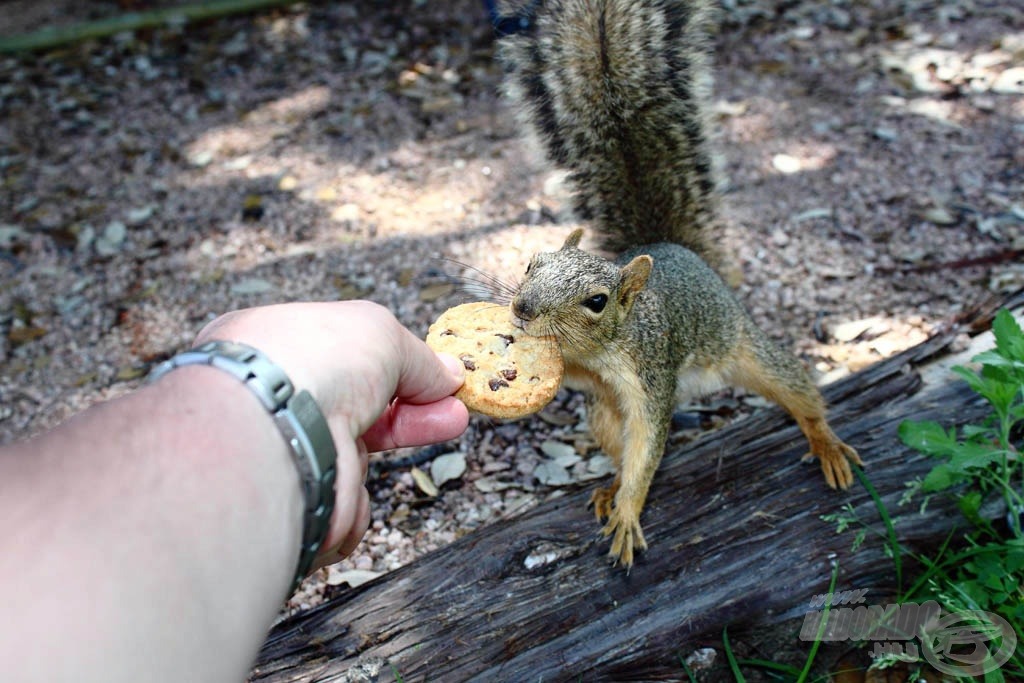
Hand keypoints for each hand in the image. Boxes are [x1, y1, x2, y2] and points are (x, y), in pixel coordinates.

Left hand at [195, 300, 468, 564]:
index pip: (343, 362)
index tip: (438, 383)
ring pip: (347, 463)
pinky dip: (352, 502)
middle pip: (352, 413)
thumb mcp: (382, 334)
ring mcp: (278, 453)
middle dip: (410, 415)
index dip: (395, 371)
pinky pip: (337, 509)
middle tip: (454, 417)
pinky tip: (346, 479)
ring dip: (383, 452)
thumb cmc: (313, 362)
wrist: (273, 430)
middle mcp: (270, 401)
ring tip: (428, 433)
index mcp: (275, 346)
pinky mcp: (286, 505)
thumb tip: (449, 374)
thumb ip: (417, 357)